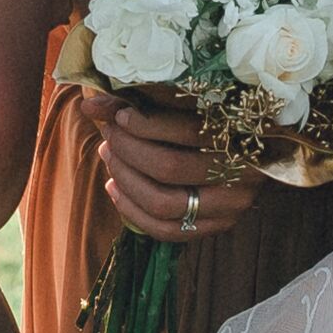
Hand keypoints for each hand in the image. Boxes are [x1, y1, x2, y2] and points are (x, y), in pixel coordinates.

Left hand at [85, 88, 254, 247]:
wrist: (243, 152)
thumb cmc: (206, 119)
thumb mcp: (182, 105)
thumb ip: (140, 102)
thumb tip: (89, 105)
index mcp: (242, 133)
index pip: (187, 131)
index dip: (145, 124)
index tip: (121, 115)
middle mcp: (243, 172)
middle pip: (169, 168)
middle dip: (128, 150)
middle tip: (110, 135)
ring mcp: (233, 204)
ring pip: (164, 203)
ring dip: (125, 179)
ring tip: (108, 155)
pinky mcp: (220, 225)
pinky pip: (168, 230)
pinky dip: (132, 210)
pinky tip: (114, 187)